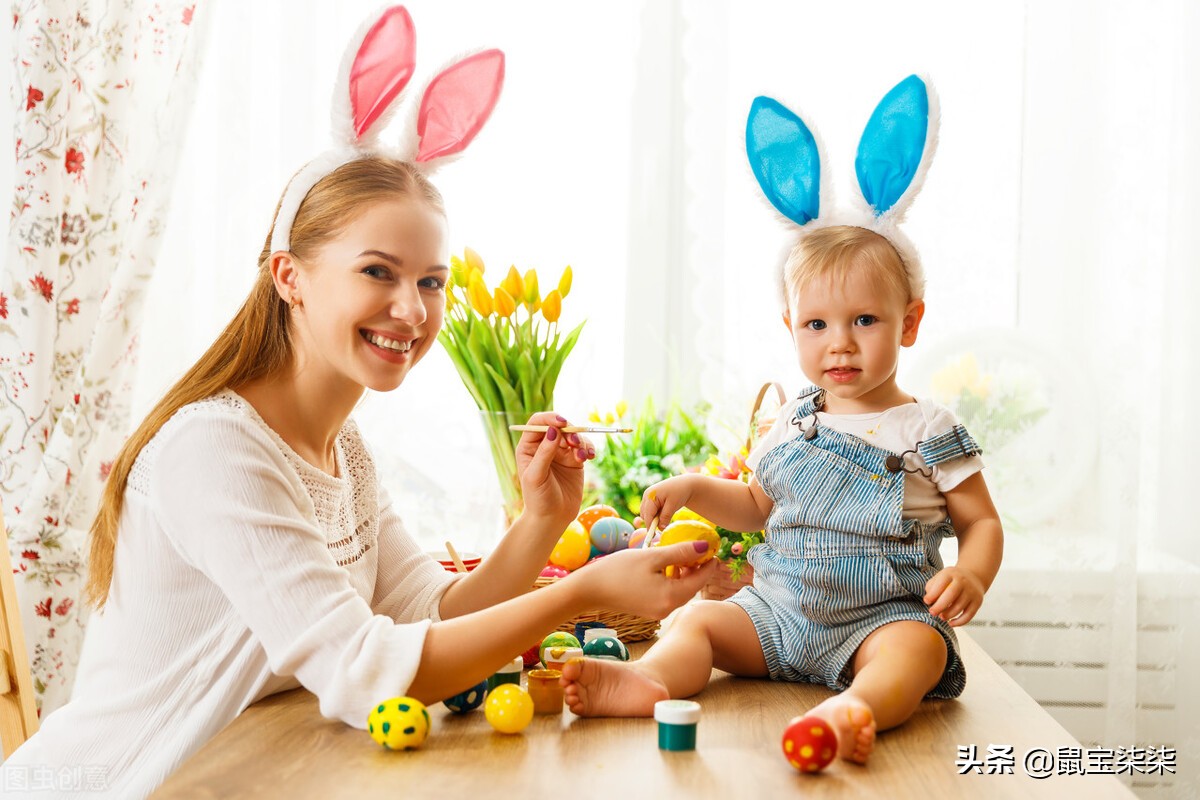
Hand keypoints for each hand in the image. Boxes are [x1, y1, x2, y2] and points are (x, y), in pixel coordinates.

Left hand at [515, 411, 594, 523]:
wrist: (553, 518)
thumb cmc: (538, 499)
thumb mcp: (536, 476)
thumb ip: (544, 453)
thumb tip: (553, 431)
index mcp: (528, 447)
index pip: (538, 423)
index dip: (550, 418)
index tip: (562, 423)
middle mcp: (544, 446)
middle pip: (559, 426)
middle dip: (569, 431)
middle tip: (574, 443)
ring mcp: (560, 452)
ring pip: (573, 435)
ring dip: (581, 441)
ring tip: (582, 456)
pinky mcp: (574, 460)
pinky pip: (583, 447)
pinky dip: (588, 449)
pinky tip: (589, 457)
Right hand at [573, 540, 717, 620]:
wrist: (589, 590)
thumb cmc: (618, 570)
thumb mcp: (652, 556)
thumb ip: (680, 552)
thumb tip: (705, 547)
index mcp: (671, 597)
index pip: (700, 579)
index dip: (709, 563)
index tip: (714, 549)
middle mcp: (668, 609)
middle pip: (692, 587)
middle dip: (698, 568)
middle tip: (700, 549)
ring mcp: (658, 612)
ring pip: (681, 591)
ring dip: (685, 573)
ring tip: (683, 554)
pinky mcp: (650, 610)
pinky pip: (669, 594)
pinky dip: (673, 580)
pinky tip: (667, 566)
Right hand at [638, 475, 696, 529]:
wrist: (686, 483)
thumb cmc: (680, 492)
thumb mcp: (673, 505)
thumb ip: (665, 517)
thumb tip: (660, 528)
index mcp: (650, 495)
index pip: (647, 514)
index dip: (649, 526)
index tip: (653, 536)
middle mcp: (647, 495)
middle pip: (644, 514)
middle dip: (651, 522)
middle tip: (662, 528)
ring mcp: (648, 496)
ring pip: (646, 513)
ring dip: (653, 519)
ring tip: (666, 517)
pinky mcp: (651, 499)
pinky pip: (650, 510)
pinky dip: (655, 515)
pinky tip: (664, 513)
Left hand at [924, 566, 985, 626]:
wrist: (973, 578)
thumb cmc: (951, 580)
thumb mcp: (940, 577)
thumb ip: (932, 587)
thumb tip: (928, 600)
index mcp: (951, 574)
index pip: (941, 584)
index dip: (932, 594)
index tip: (926, 601)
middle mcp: (963, 581)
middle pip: (951, 595)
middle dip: (939, 606)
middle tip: (932, 612)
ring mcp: (972, 592)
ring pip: (959, 607)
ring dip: (948, 615)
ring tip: (941, 616)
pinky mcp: (978, 602)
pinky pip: (968, 615)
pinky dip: (959, 622)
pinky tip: (951, 623)